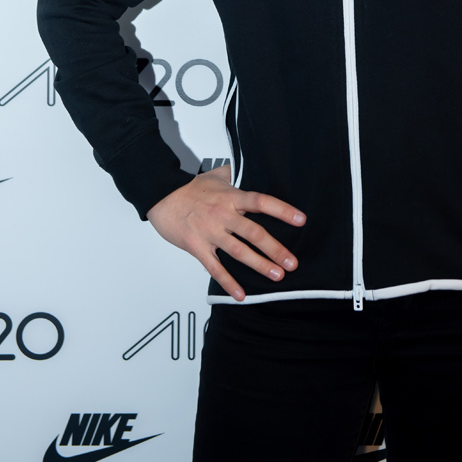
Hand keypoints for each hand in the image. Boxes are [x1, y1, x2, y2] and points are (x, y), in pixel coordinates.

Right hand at [146, 165, 305, 301]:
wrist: (161, 196)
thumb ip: (235, 174)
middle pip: (254, 232)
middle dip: (275, 249)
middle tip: (293, 263)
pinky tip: (240, 294)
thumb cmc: (189, 188)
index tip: (300, 219)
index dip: (282, 210)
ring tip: (277, 276)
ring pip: (238, 252)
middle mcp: (223, 215)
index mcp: (231, 197)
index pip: (261, 202)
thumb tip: (250, 168)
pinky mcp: (197, 246)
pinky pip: (215, 268)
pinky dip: (228, 282)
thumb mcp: (216, 176)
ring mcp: (210, 232)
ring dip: (259, 265)